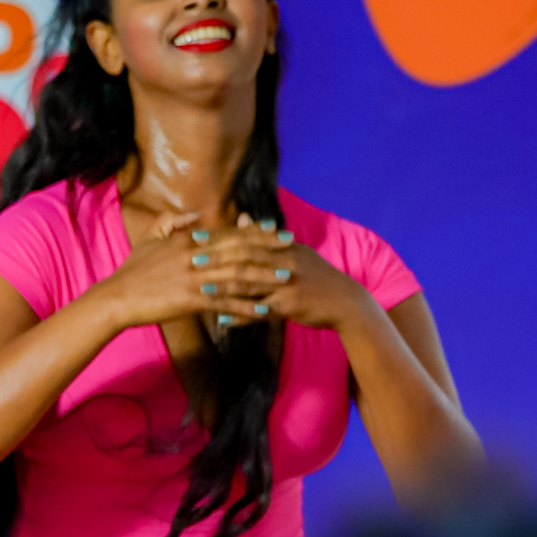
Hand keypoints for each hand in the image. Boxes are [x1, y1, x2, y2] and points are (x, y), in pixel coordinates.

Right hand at [86, 209, 363, 334]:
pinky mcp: (190, 300)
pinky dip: (245, 307)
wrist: (117, 297)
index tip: (276, 229)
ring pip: (236, 275)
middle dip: (268, 248)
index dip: (254, 231)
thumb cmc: (133, 270)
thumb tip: (196, 214)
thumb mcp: (150, 238)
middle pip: (239, 250)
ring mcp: (194, 278)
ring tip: (286, 278)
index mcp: (188, 241)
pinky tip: (263, 312)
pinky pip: (224, 303)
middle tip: (292, 247)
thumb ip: (173, 222)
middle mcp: (195, 256)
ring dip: (263, 277)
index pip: (228, 233)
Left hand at [194, 215, 368, 332]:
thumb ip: (265, 237)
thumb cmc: (315, 276)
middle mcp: (284, 261)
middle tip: (192, 258)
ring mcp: (287, 283)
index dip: (220, 237)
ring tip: (201, 288)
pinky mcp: (290, 306)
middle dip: (217, 257)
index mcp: (283, 245)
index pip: (246, 237)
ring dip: (224, 287)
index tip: (195, 236)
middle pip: (245, 256)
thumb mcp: (294, 252)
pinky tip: (223, 320)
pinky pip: (261, 311)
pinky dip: (241, 315)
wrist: (345, 302)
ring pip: (251, 283)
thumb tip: (243, 217)